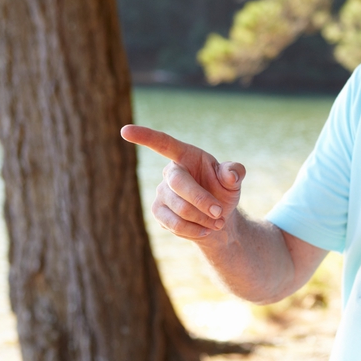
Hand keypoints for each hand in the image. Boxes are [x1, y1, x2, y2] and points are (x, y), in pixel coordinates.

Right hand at [120, 125, 245, 240]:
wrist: (218, 220)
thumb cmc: (223, 193)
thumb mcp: (233, 181)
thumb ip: (235, 173)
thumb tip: (231, 173)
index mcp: (186, 156)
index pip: (163, 143)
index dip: (145, 137)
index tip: (125, 131)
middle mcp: (169, 173)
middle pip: (178, 183)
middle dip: (201, 200)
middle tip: (219, 212)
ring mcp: (161, 193)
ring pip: (179, 208)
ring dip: (202, 218)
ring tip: (217, 221)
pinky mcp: (158, 213)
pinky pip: (174, 224)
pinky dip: (195, 229)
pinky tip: (205, 229)